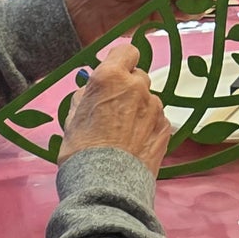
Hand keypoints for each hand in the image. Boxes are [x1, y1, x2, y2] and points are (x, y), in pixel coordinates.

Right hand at [61, 38, 170, 174]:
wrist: (105, 186)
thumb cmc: (81, 152)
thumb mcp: (73, 117)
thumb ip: (87, 96)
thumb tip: (91, 89)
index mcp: (110, 78)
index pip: (126, 51)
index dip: (120, 61)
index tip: (114, 73)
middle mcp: (137, 86)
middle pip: (138, 76)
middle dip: (128, 87)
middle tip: (114, 110)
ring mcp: (154, 107)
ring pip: (148, 99)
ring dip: (139, 108)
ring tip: (124, 134)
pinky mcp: (166, 128)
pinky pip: (157, 118)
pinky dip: (148, 126)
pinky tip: (135, 144)